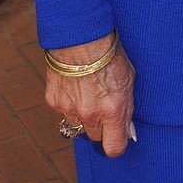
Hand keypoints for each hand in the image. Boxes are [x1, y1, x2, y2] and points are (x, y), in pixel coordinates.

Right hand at [45, 34, 135, 156]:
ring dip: (83, 115)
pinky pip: (63, 111)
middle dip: (101, 126)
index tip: (117, 137)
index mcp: (112, 109)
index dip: (116, 144)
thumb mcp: (129, 79)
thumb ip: (127, 108)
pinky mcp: (54, 101)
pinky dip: (69, 102)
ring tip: (88, 90)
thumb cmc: (109, 53)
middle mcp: (90, 114)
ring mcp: (69, 109)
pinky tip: (74, 84)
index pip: (114, 148)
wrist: (80, 35)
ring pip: (77, 125)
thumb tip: (127, 131)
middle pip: (95, 137)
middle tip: (103, 105)